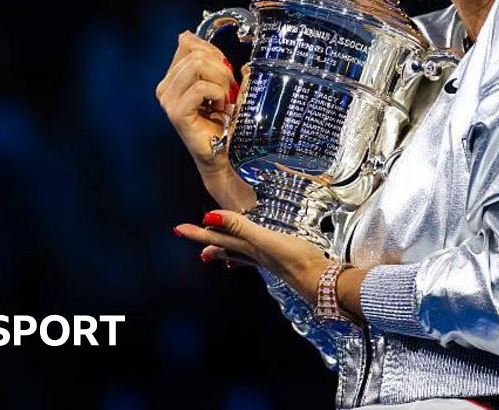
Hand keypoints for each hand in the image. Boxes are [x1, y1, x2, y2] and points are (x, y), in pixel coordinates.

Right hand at [155, 31, 239, 176]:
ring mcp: (168, 101)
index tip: (224, 71)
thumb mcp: (219, 82)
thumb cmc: (224, 120)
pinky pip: (202, 88)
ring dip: (220, 81)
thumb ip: (207, 60)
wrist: (225, 155)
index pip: (189, 44)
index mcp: (172, 78)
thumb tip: (187, 34)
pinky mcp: (176, 113)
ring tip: (224, 100)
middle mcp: (165, 88)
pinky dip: (218, 95)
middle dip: (221, 68)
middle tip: (228, 90)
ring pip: (198, 66)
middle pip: (196, 53)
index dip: (214, 52)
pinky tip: (220, 109)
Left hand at [173, 211, 331, 303]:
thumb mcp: (266, 239)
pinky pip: (256, 257)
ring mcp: (268, 259)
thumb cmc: (295, 260)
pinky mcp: (282, 261)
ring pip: (239, 253)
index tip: (178, 229)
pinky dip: (248, 254)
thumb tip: (209, 217)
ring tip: (211, 251)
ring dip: (224, 249)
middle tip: (189, 237)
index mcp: (248, 248)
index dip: (199, 232)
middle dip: (206, 241)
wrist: (320, 281)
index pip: (218, 238)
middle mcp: (254, 255)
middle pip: (224, 246)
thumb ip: (240, 228)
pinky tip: (255, 257)